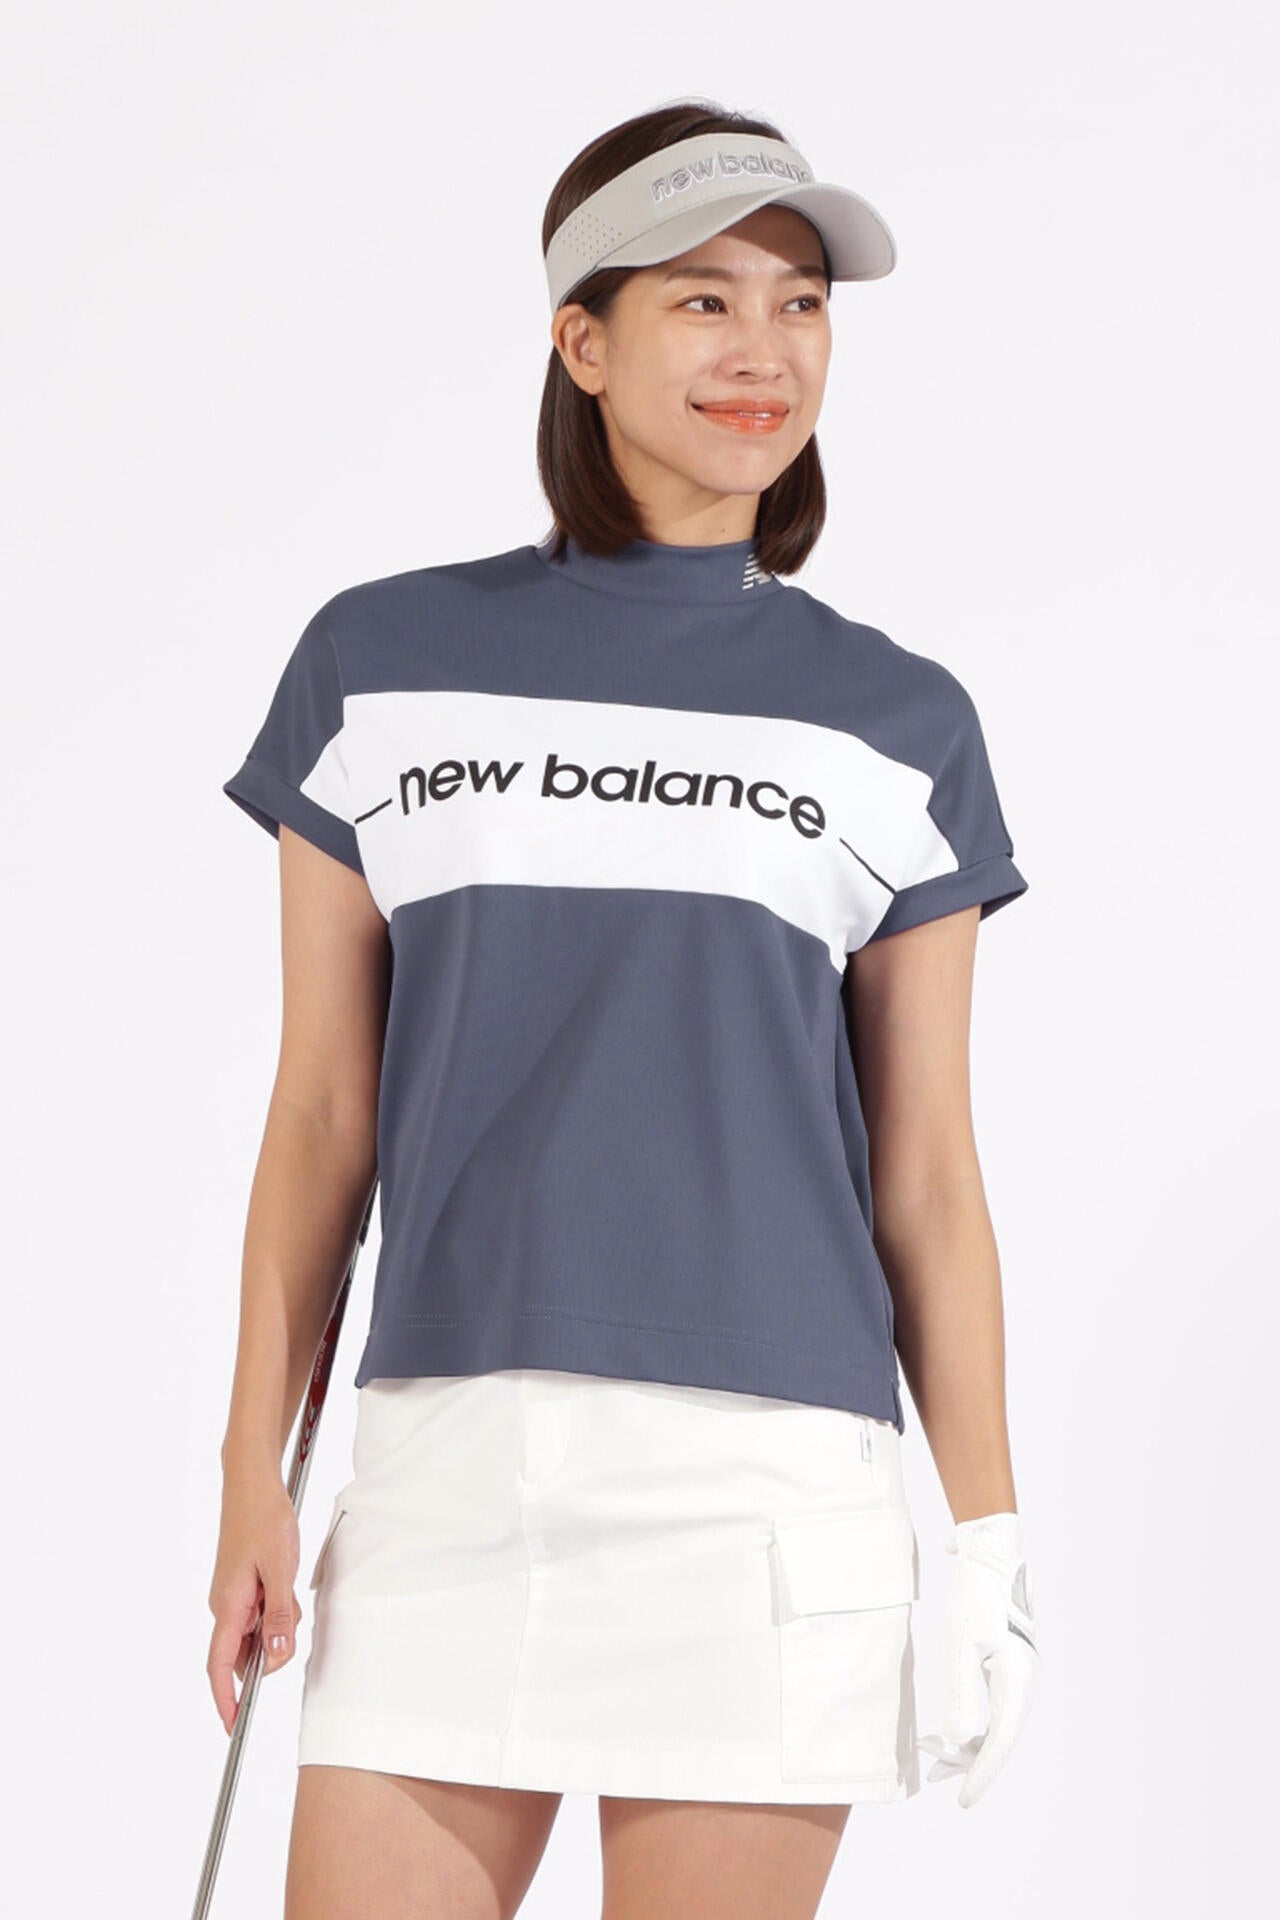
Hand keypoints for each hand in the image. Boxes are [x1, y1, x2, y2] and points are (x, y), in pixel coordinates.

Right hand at [206, 1472, 301, 1733]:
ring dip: (277, 1625)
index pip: (220, 1666)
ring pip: (258, 1631)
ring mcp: (234, 1595)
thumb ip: (280, 1615)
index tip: (233, 1729)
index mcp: (228, 1606)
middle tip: (290, 1621)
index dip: (225, 1700)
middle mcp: (225, 1605)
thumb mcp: (281, 1570)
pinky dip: (278, 1610)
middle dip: (271, 1650)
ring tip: (288, 1587)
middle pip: (246, 1652)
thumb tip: (276, 1657)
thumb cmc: (263, 1519)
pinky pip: (262, 1612)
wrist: (252, 1483)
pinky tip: (287, 1583)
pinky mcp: (244, 1584)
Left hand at [917, 1510, 1038, 1807]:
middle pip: (998, 1735)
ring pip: (993, 1721)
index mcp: (1019, 1680)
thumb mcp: (961, 1645)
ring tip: (933, 1756)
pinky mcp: (1006, 1663)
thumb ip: (960, 1696)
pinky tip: (948, 1728)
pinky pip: (990, 1703)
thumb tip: (958, 1741)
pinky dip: (969, 1718)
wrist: (991, 1553)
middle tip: (935, 1776)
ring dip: (966, 1740)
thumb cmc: (976, 1596)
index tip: (963, 1801)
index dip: (982, 1774)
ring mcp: (1017, 1673)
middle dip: (967, 1759)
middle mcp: (1024, 1682)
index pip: (1001, 1742)